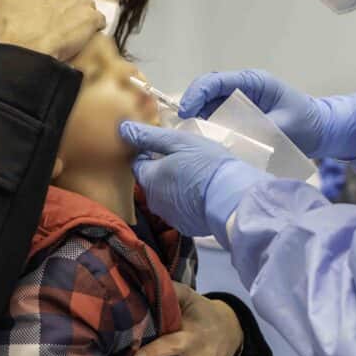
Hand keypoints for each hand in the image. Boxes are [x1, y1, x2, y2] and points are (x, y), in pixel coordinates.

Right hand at [0, 0, 103, 61]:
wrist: (28, 50)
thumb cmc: (12, 30)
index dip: (45, 3)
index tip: (42, 14)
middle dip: (63, 10)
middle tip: (54, 27)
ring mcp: (79, 1)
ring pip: (84, 6)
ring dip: (79, 18)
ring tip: (70, 34)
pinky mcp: (91, 18)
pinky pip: (99, 20)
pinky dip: (95, 28)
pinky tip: (86, 37)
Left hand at [119, 122, 266, 241]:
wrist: (232, 199)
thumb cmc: (206, 165)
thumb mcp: (178, 142)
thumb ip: (149, 136)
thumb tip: (123, 129)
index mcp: (149, 178)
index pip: (137, 164)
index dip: (148, 154)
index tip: (164, 149)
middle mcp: (153, 200)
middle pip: (150, 181)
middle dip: (161, 171)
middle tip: (183, 160)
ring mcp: (168, 216)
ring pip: (164, 197)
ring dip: (172, 187)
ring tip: (194, 177)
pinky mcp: (183, 226)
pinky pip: (178, 210)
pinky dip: (184, 202)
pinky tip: (200, 194)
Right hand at [178, 69, 355, 159]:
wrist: (321, 131)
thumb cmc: (306, 125)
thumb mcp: (281, 128)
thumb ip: (255, 132)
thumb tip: (227, 139)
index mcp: (253, 82)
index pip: (216, 81)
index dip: (197, 94)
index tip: (186, 112)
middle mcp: (243, 88)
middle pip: (207, 91)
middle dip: (192, 106)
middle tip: (185, 128)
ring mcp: (240, 101)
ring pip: (209, 105)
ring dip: (199, 119)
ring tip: (193, 137)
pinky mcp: (240, 115)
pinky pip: (218, 118)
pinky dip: (209, 128)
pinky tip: (205, 141)